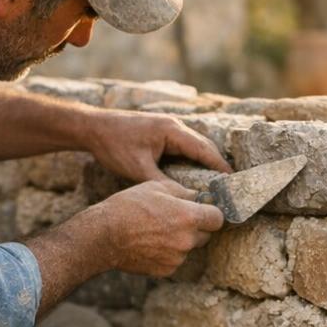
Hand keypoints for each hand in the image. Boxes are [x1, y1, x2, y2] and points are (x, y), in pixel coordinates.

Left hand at [84, 112, 231, 184]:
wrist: (92, 127)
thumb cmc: (114, 145)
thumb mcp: (138, 169)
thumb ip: (162, 184)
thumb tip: (184, 200)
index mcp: (173, 131)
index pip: (205, 150)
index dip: (220, 167)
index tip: (234, 184)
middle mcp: (175, 126)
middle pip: (204, 146)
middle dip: (217, 166)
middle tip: (229, 188)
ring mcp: (168, 128)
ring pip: (195, 146)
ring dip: (206, 162)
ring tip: (217, 184)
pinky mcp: (161, 132)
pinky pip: (184, 147)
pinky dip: (193, 160)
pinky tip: (194, 175)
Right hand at [89, 180, 224, 276]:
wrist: (104, 236)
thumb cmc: (128, 207)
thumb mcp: (156, 187)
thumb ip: (183, 192)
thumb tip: (197, 195)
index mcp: (188, 216)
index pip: (218, 218)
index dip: (212, 213)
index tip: (204, 211)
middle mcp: (187, 240)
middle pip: (207, 235)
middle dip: (197, 227)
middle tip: (177, 219)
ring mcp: (178, 258)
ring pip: (190, 248)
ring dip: (181, 241)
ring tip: (158, 231)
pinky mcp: (167, 270)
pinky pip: (176, 260)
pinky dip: (169, 253)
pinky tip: (151, 244)